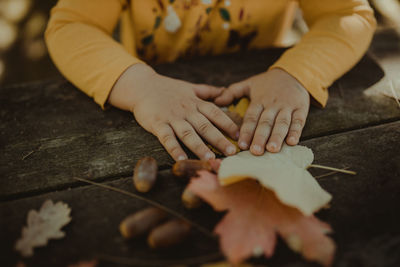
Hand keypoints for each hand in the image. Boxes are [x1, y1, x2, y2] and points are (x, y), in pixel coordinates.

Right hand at [108, 64, 238, 160]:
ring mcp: (172, 118)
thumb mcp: (190, 87)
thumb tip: (225, 91)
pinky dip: (174, 149)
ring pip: (188, 134)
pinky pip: (167, 138)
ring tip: (210, 158)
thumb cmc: (168, 88)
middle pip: (205, 126)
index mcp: (196, 103)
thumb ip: (208, 91)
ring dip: (199, 147)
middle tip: (232, 153)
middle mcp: (186, 111)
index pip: (215, 113)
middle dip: (219, 140)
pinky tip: (181, 159)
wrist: (142, 85)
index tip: (239, 135)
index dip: (228, 124)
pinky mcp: (158, 124)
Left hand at [214, 68, 309, 154]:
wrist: (294, 72)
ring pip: (282, 123)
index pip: (251, 117)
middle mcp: (272, 104)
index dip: (246, 131)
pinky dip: (295, 132)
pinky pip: (298, 121)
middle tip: (255, 151)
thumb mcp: (249, 83)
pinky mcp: (301, 109)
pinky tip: (292, 142)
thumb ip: (232, 92)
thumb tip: (216, 101)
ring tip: (272, 150)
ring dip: (277, 137)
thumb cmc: (268, 83)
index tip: (241, 144)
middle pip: (266, 122)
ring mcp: (287, 107)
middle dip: (260, 137)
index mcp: (259, 100)